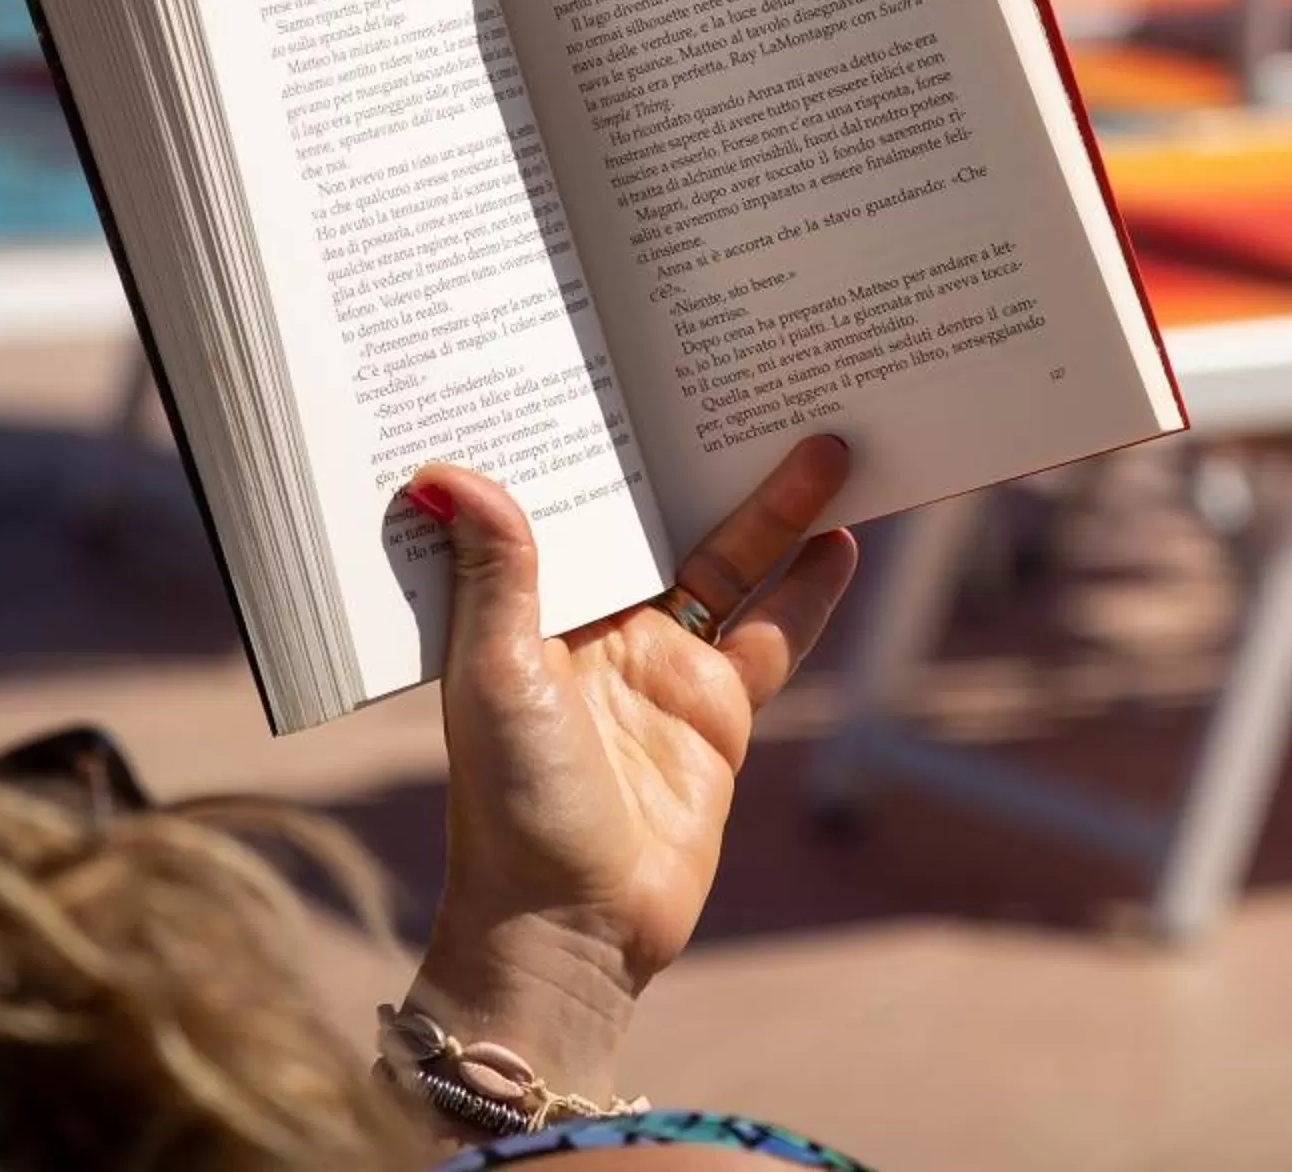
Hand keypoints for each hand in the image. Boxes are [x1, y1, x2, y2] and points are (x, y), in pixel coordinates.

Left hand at [398, 436, 856, 1094]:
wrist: (573, 928)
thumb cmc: (511, 805)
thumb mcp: (496, 673)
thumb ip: (495, 572)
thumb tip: (444, 473)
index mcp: (536, 603)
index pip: (578, 496)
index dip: (607, 436)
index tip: (631, 363)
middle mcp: (602, 622)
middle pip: (666, 516)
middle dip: (704, 455)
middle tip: (752, 377)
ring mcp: (665, 663)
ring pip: (733, 561)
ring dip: (777, 507)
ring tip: (827, 437)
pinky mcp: (719, 708)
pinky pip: (774, 631)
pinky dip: (812, 587)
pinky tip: (847, 539)